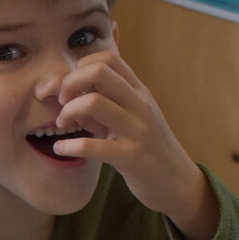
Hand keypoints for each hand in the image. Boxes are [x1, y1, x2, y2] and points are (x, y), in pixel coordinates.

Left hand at [52, 51, 218, 239]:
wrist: (177, 181)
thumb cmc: (148, 149)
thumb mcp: (129, 120)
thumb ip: (104, 105)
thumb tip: (71, 94)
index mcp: (139, 92)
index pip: (108, 58)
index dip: (81, 68)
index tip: (72, 89)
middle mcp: (140, 105)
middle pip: (99, 72)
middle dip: (70, 83)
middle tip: (62, 103)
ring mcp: (137, 129)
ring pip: (94, 102)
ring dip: (68, 112)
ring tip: (62, 125)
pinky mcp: (131, 157)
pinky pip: (94, 146)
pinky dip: (70, 146)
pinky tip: (61, 149)